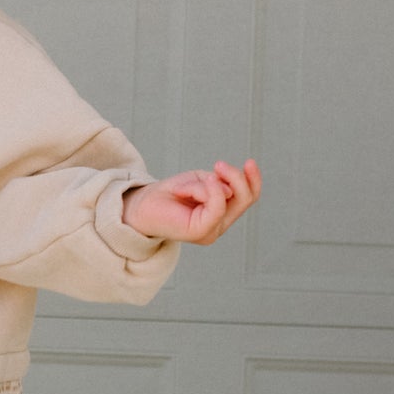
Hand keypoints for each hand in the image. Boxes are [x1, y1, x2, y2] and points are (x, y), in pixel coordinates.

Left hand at [122, 159, 261, 244]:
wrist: (140, 206)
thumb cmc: (169, 193)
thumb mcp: (199, 181)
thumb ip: (218, 185)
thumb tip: (228, 192)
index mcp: (221, 214)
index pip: (249, 196)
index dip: (253, 178)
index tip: (249, 161)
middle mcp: (219, 226)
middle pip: (247, 198)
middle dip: (238, 177)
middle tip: (218, 165)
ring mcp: (211, 231)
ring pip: (233, 200)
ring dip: (214, 182)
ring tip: (194, 181)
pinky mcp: (200, 232)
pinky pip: (216, 206)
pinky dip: (204, 190)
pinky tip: (186, 189)